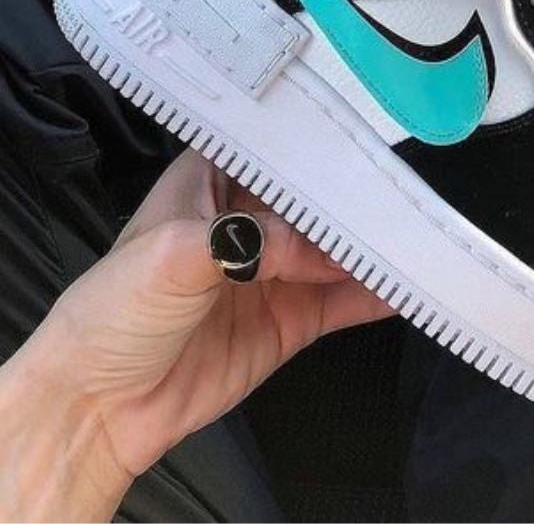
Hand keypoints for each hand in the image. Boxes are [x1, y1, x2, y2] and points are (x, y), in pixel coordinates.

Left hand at [0, 149, 392, 521]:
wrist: (100, 408)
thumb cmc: (112, 312)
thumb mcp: (172, 256)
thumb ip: (245, 243)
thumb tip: (309, 248)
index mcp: (215, 181)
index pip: (277, 150)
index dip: (317, 145)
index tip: (363, 144)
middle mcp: (251, 219)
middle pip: (318, 200)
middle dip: (357, 200)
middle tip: (399, 197)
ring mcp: (275, 271)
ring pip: (338, 250)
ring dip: (374, 248)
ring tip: (414, 240)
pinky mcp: (292, 318)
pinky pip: (344, 301)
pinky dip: (376, 295)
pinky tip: (406, 287)